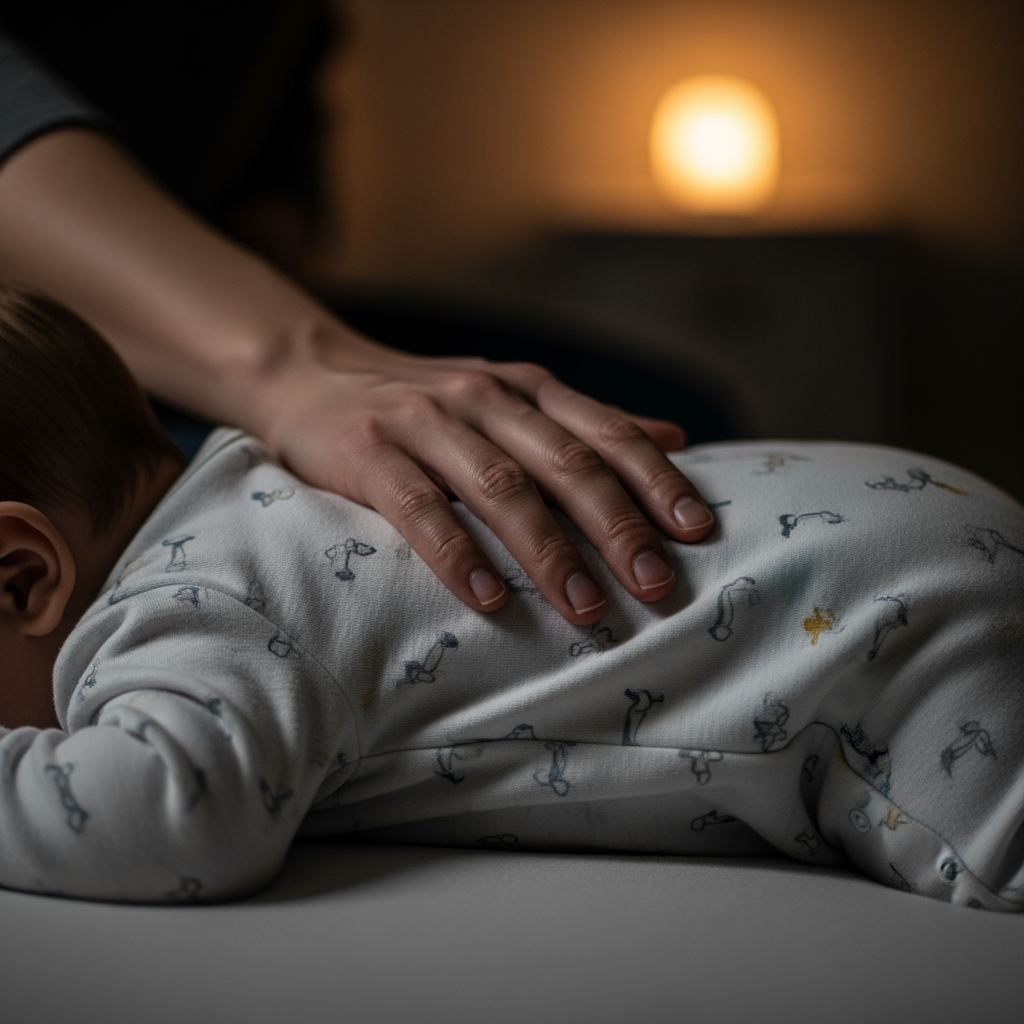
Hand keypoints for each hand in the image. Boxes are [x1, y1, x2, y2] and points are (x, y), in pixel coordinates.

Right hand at [0, 129, 712, 623]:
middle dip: (617, 526)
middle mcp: (484, 398)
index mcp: (527, 389)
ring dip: (548, 552)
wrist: (312, 371)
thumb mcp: (511, 397)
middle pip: (565, 464)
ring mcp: (424, 421)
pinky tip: (490, 599)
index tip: (698, 531)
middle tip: (656, 586)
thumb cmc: (425, 400)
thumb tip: (676, 440)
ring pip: (500, 488)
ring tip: (587, 609)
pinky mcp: (367, 451)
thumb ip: (587, 421)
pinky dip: (458, 555)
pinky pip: (418, 508)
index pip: (606, 434)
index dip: (656, 481)